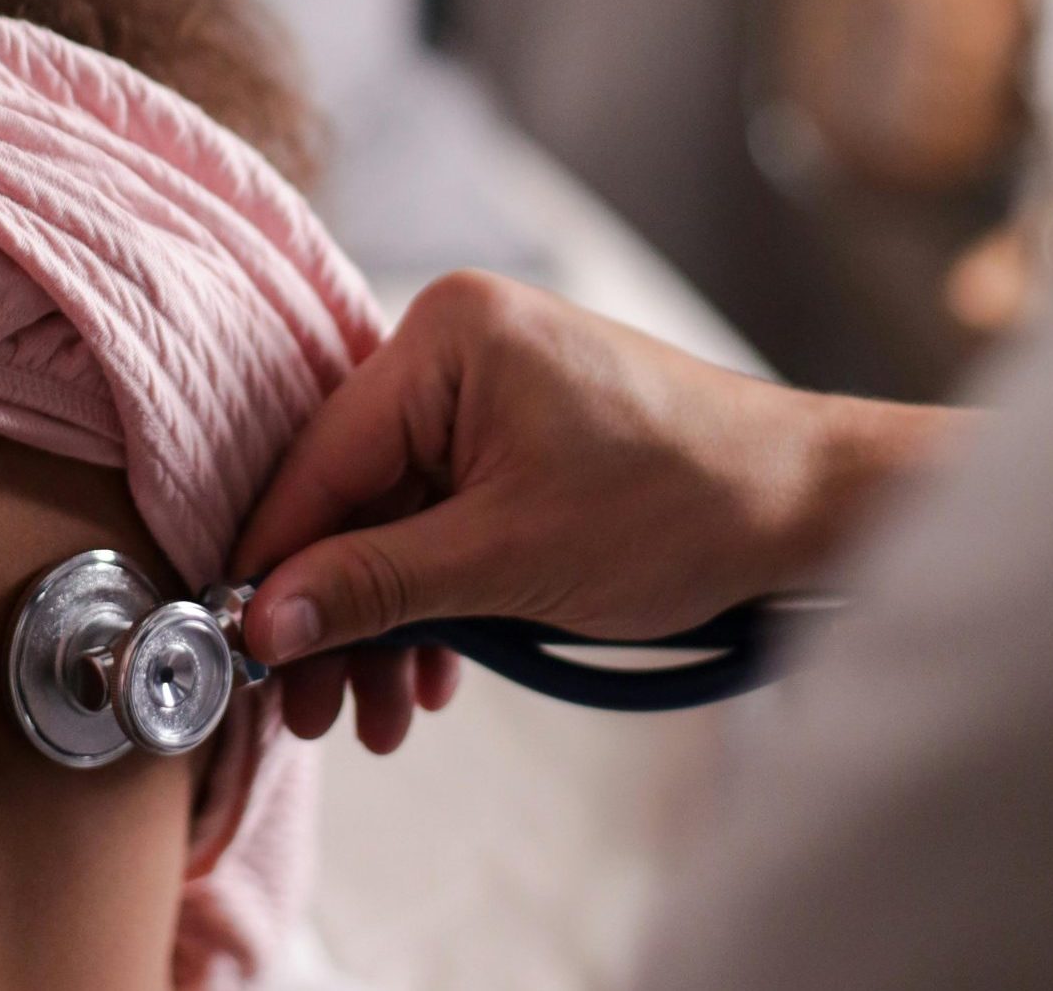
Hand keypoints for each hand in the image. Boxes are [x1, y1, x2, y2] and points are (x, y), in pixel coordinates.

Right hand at [236, 271, 964, 753]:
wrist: (811, 506)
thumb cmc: (680, 506)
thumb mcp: (506, 560)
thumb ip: (375, 585)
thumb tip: (263, 619)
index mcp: (445, 338)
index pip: (323, 458)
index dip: (278, 559)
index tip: (241, 646)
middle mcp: (455, 346)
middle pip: (355, 492)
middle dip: (340, 610)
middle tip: (313, 709)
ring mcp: (488, 386)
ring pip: (397, 516)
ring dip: (389, 618)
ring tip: (382, 715)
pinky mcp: (516, 430)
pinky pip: (445, 512)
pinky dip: (438, 593)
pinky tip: (436, 674)